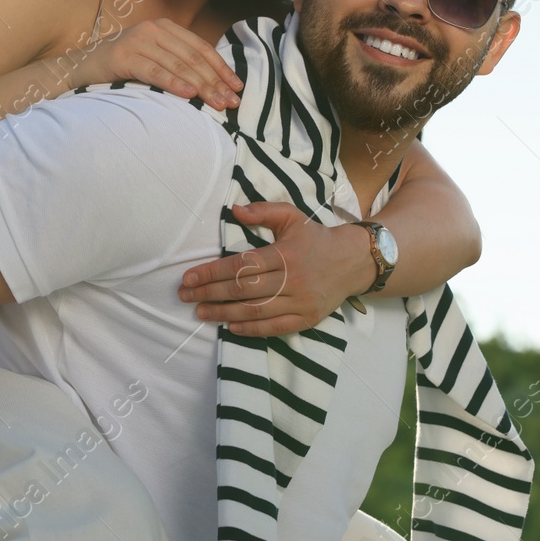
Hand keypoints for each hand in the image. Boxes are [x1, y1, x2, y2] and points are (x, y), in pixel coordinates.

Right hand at [84, 18, 242, 109]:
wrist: (79, 68)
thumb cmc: (120, 68)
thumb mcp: (152, 58)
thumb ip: (176, 62)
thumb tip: (212, 83)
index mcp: (165, 28)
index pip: (201, 48)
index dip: (221, 68)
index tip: (238, 88)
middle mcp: (153, 29)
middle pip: (193, 58)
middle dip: (216, 82)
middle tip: (232, 102)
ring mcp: (137, 40)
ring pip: (178, 65)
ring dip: (201, 86)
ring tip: (217, 103)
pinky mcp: (123, 56)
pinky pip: (154, 71)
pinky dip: (174, 83)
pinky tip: (189, 95)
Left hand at [177, 202, 378, 335]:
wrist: (354, 261)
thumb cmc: (316, 238)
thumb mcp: (292, 216)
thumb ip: (263, 211)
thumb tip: (235, 210)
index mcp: (284, 254)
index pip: (241, 266)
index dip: (212, 273)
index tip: (189, 277)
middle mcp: (292, 279)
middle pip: (243, 290)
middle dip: (210, 293)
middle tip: (185, 295)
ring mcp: (300, 301)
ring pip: (256, 311)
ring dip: (224, 313)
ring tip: (201, 312)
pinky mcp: (308, 318)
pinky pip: (275, 327)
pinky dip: (252, 329)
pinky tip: (231, 326)